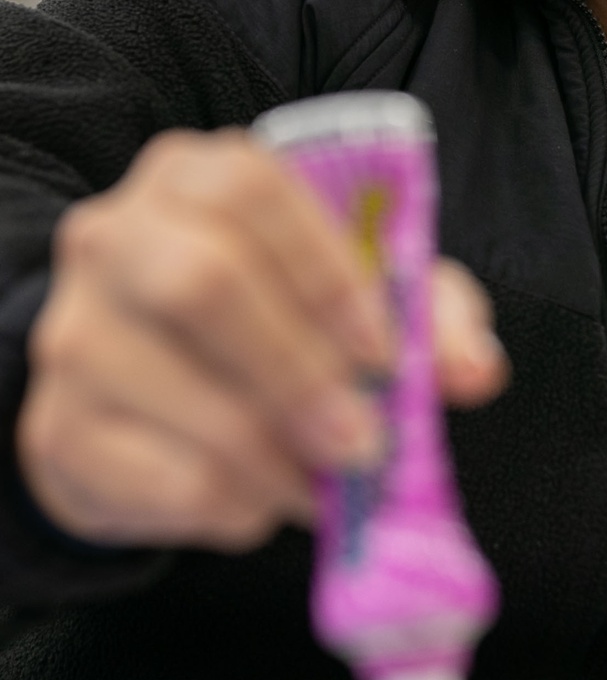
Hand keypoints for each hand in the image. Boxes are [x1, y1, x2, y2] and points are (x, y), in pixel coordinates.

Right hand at [15, 129, 506, 552]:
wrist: (153, 397)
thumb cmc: (274, 322)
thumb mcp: (359, 299)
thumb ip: (425, 319)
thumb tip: (474, 369)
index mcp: (193, 177)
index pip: (249, 190)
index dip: (325, 271)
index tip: (383, 352)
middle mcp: (116, 236)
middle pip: (201, 282)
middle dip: (297, 371)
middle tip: (361, 443)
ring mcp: (74, 330)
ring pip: (173, 387)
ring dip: (272, 454)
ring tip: (325, 485)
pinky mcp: (57, 428)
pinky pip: (152, 473)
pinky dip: (229, 502)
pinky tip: (262, 500)